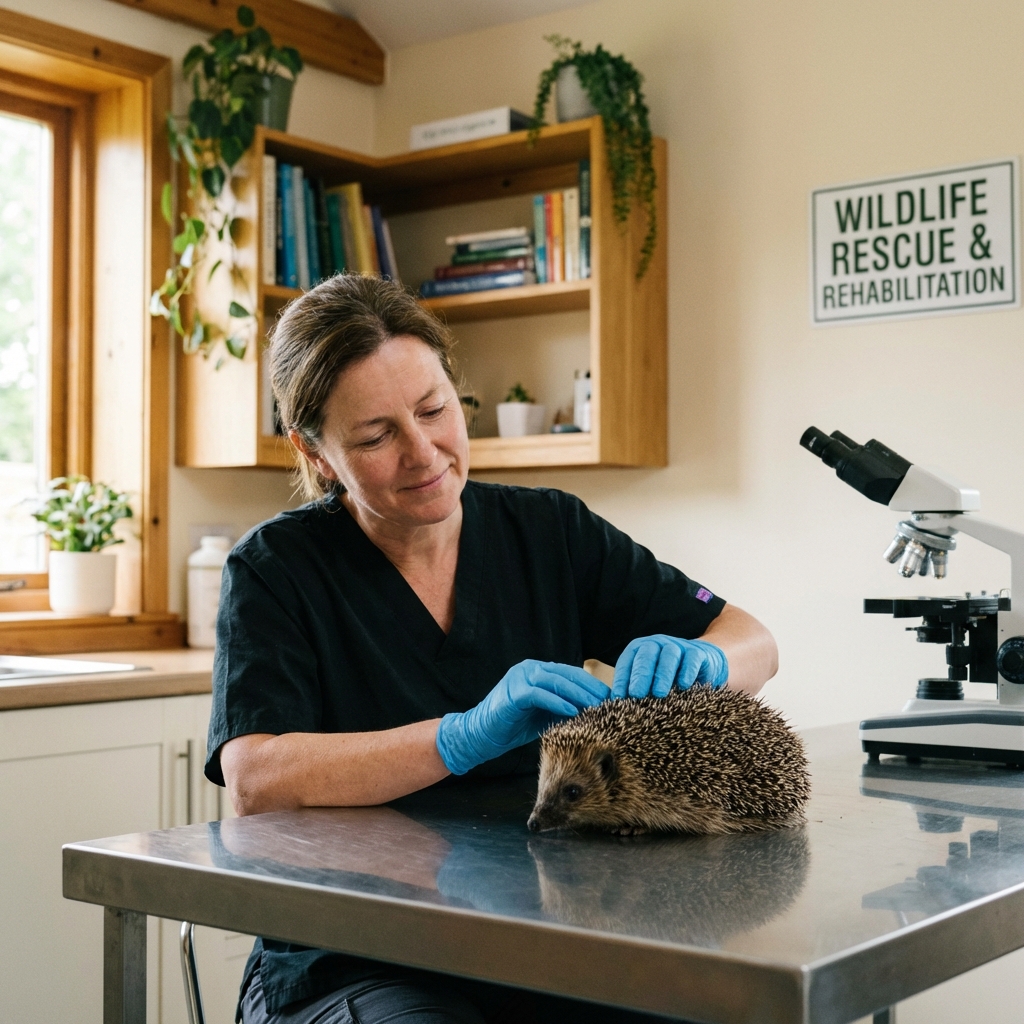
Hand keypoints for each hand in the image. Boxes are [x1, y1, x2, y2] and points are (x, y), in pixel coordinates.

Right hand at [436, 660, 609, 775]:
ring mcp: (520, 678)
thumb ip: (562, 707)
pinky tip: (572, 711)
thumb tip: (591, 711)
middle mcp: (529, 669)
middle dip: (588, 687)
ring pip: (554, 682)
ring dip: (577, 694)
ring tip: (594, 705)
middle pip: (565, 674)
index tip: (608, 696)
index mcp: (537, 671)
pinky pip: (539, 694)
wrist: (482, 734)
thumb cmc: (514, 725)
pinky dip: (557, 702)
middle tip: (607, 700)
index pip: (569, 673)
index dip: (589, 684)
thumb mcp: (544, 714)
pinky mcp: (513, 692)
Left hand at [611, 634, 728, 698]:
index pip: (627, 662)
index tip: (618, 698)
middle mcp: (656, 645)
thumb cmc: (666, 678)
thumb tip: (615, 710)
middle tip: (636, 694)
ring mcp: (678, 646)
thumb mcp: (648, 683)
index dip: (622, 679)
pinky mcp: (697, 653)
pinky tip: (684, 685)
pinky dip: (687, 671)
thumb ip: (632, 692)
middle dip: (640, 674)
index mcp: (639, 651)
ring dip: (663, 674)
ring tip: (659, 694)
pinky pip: (692, 658)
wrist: (700, 663)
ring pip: (669, 655)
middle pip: (646, 654)